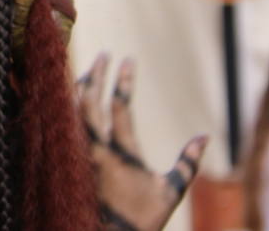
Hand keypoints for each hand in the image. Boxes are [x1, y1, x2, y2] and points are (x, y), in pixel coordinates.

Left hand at [78, 53, 207, 230]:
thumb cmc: (142, 218)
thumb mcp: (171, 190)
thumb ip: (187, 162)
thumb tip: (204, 136)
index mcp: (122, 150)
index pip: (121, 106)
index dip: (124, 80)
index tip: (128, 59)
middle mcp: (96, 147)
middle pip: (91, 100)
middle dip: (97, 74)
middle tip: (103, 54)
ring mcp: (80, 153)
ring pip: (73, 111)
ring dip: (78, 87)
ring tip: (85, 70)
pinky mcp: (70, 161)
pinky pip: (63, 126)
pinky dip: (64, 107)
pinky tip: (65, 97)